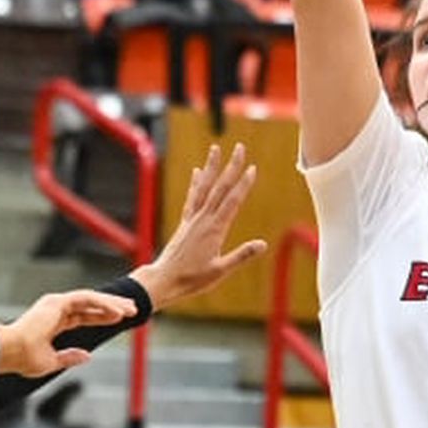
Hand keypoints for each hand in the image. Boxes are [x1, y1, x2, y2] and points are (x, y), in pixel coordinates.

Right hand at [0, 291, 134, 377]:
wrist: (9, 352)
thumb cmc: (23, 359)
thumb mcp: (51, 361)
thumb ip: (69, 357)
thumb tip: (87, 356)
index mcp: (54, 321)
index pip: (83, 316)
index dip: (102, 317)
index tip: (119, 320)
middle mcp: (55, 309)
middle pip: (90, 305)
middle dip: (112, 306)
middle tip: (132, 310)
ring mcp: (56, 304)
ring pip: (91, 299)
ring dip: (112, 303)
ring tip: (131, 309)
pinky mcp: (58, 303)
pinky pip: (86, 299)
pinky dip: (102, 304)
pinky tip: (117, 312)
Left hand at [131, 144, 266, 308]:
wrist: (164, 279)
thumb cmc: (193, 278)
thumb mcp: (221, 270)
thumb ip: (241, 256)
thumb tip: (263, 244)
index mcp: (214, 229)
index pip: (232, 201)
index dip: (243, 184)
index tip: (252, 168)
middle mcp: (203, 219)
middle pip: (220, 187)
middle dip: (231, 166)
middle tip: (240, 148)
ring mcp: (193, 219)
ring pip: (204, 187)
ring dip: (211, 167)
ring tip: (216, 149)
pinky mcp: (186, 222)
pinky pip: (192, 198)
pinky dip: (196, 183)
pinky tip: (198, 171)